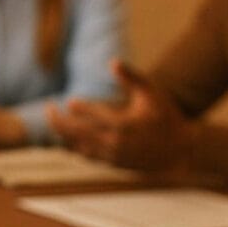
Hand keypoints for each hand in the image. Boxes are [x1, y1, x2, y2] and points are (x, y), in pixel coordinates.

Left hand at [48, 61, 187, 169]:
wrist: (179, 152)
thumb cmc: (166, 118)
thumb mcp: (152, 94)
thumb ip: (131, 77)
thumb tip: (111, 61)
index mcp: (123, 124)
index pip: (92, 115)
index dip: (79, 108)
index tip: (69, 101)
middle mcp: (115, 143)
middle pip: (77, 133)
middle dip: (58, 121)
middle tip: (48, 108)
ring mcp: (113, 156)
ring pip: (78, 147)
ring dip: (62, 135)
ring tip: (53, 120)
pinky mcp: (113, 164)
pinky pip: (87, 156)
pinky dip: (74, 147)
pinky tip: (67, 136)